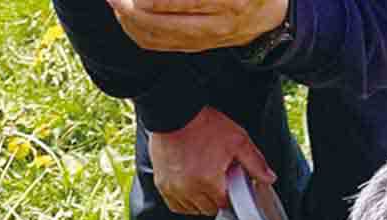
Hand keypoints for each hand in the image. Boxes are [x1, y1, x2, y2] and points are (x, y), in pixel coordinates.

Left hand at [107, 0, 287, 51]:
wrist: (271, 12)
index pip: (183, 0)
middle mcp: (223, 20)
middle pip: (168, 20)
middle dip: (134, 7)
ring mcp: (212, 37)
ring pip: (164, 36)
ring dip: (133, 23)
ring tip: (115, 5)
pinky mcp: (203, 47)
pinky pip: (167, 45)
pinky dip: (143, 34)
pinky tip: (128, 21)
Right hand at [148, 106, 275, 214]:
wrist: (174, 113)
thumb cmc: (202, 124)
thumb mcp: (237, 140)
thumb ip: (255, 162)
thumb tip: (269, 178)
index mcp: (209, 181)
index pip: (225, 204)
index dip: (230, 194)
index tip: (229, 183)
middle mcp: (190, 189)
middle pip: (209, 209)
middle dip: (216, 197)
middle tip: (217, 178)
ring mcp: (174, 189)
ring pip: (193, 210)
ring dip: (200, 200)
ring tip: (203, 179)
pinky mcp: (162, 185)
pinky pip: (176, 206)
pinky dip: (184, 201)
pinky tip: (190, 187)